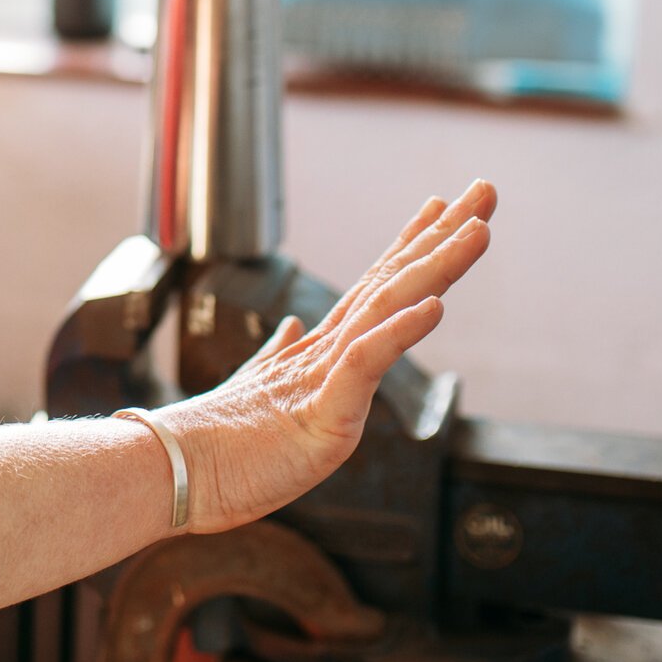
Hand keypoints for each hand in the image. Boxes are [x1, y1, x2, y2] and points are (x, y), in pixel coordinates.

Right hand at [158, 179, 496, 534]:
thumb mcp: (262, 395)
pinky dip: (400, 332)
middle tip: (486, 190)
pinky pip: (365, 364)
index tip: (444, 206)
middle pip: (395, 280)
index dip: (413, 244)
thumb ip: (280, 357)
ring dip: (436, 266)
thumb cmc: (218, 445)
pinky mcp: (323, 411)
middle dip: (444, 235)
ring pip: (388, 307)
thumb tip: (293, 328)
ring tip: (478, 231)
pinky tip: (434, 308)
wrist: (174, 472)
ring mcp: (324, 376)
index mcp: (319, 351)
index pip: (377, 285)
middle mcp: (327, 350)